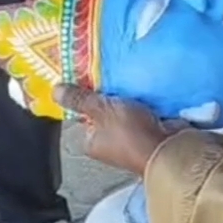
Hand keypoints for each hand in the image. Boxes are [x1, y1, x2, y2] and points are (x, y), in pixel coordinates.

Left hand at [54, 84, 169, 176]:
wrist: (168, 147)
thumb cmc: (130, 133)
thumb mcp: (100, 110)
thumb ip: (79, 99)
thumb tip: (55, 91)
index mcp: (92, 142)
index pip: (84, 115)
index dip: (88, 96)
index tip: (94, 77)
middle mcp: (110, 143)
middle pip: (106, 112)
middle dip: (112, 95)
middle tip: (115, 74)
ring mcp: (132, 138)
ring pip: (127, 110)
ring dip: (131, 96)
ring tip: (132, 77)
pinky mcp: (152, 131)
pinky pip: (146, 111)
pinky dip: (147, 100)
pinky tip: (148, 87)